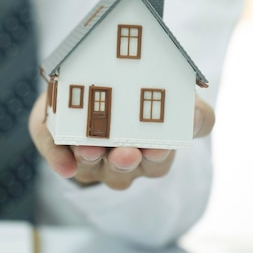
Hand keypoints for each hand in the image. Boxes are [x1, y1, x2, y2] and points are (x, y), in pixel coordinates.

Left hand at [28, 91, 214, 189]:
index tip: (158, 146)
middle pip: (123, 172)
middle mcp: (120, 161)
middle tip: (125, 154)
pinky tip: (64, 164)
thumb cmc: (142, 93)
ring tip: (90, 148)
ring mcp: (90, 158)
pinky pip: (57, 154)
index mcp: (151, 151)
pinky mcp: (60, 144)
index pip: (158, 161)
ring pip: (90, 167)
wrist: (93, 80)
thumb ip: (192, 109)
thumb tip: (195, 115)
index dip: (158, 156)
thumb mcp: (176, 95)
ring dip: (91, 159)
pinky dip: (59, 159)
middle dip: (124, 163)